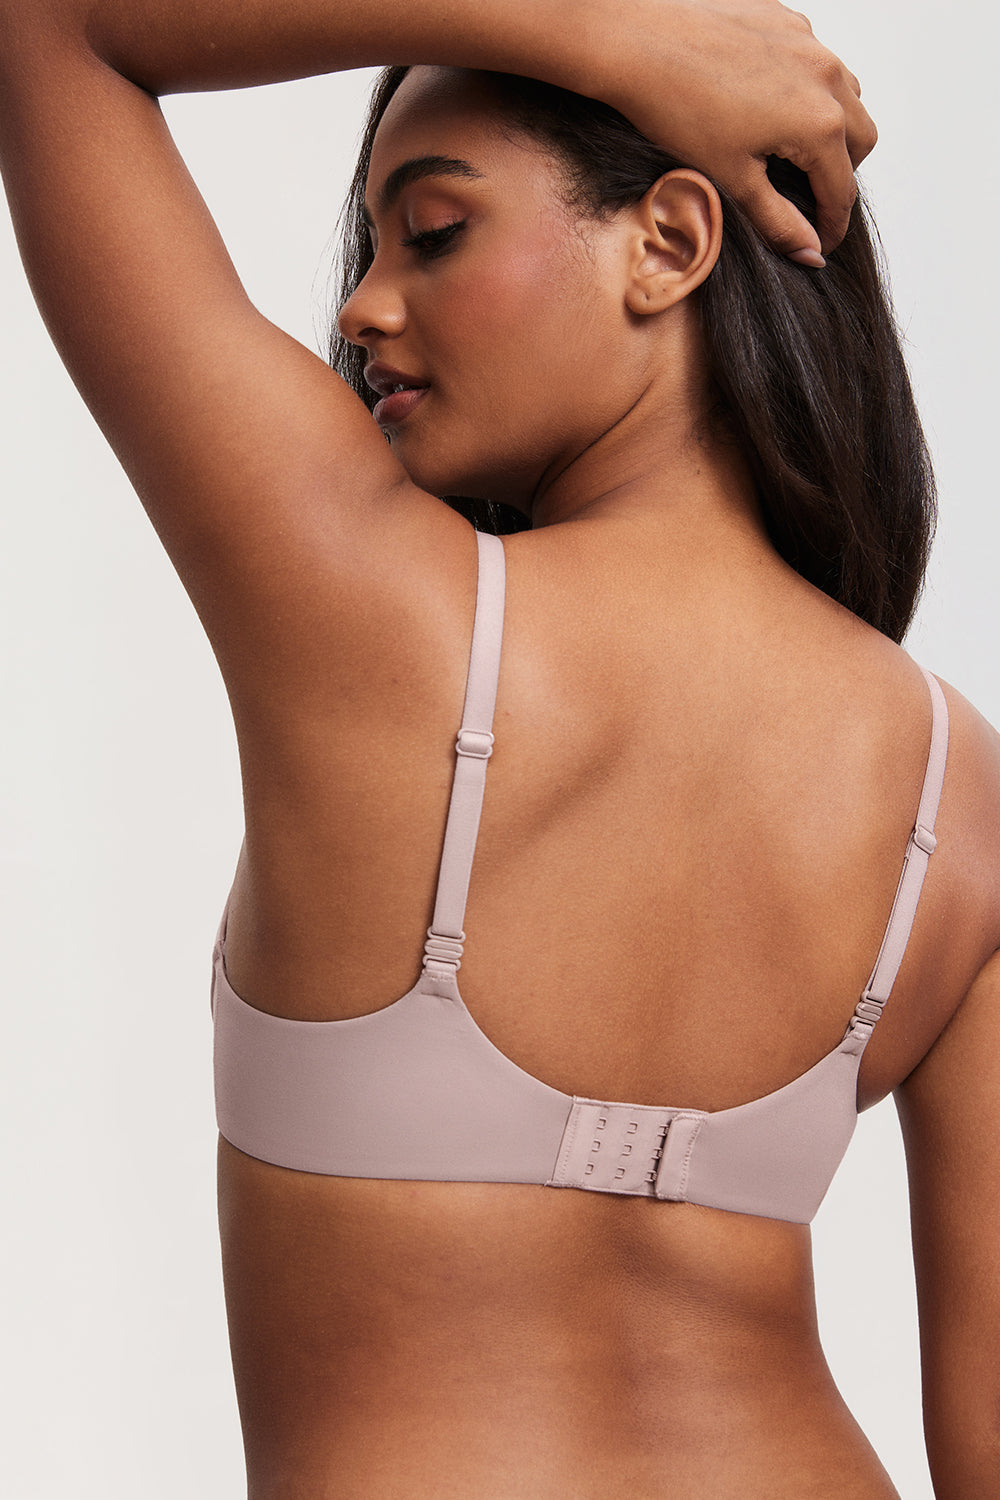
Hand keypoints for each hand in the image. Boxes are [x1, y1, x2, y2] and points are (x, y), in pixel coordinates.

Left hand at [590, 0, 876, 260]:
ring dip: (830, 128)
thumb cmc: (678, 109)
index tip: (819, 244)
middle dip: (841, 175)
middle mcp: (827, 76)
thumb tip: (809, 253)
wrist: (639, 41)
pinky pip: (815, 60)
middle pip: (860, 140)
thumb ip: (778, 221)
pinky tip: (766, 104)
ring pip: (846, 94)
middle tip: (807, 198)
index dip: (832, 226)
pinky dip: (806, 89)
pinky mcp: (787, 19)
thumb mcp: (732, 179)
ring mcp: (809, 42)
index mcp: (819, 122)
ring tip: (789, 151)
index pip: (843, 189)